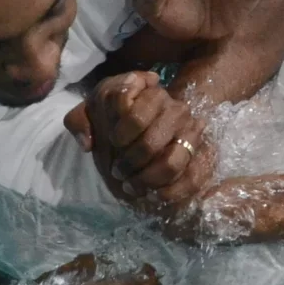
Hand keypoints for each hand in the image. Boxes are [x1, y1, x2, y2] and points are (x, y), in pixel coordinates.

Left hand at [74, 73, 217, 215]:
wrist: (158, 120)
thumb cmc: (119, 118)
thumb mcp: (95, 112)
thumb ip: (80, 121)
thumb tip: (88, 142)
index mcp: (146, 89)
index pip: (131, 105)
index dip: (120, 129)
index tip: (112, 140)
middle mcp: (174, 106)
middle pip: (150, 141)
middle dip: (130, 162)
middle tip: (116, 171)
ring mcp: (192, 129)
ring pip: (172, 161)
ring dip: (147, 179)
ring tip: (131, 186)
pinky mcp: (204, 151)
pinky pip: (192, 176)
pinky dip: (171, 191)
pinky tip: (154, 195)